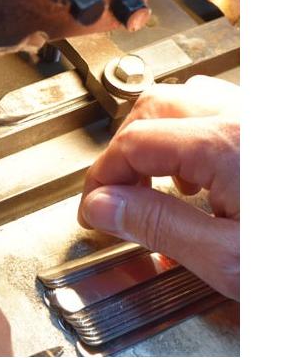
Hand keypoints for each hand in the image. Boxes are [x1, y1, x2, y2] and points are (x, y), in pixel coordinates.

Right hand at [78, 75, 238, 299]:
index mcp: (227, 143)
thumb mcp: (231, 258)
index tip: (91, 208)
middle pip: (151, 108)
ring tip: (150, 181)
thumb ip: (160, 225)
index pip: (133, 144)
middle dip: (121, 151)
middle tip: (113, 194)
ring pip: (180, 99)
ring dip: (152, 136)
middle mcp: (243, 116)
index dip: (101, 176)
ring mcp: (258, 115)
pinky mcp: (267, 125)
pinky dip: (185, 133)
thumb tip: (101, 206)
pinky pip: (212, 108)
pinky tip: (193, 171)